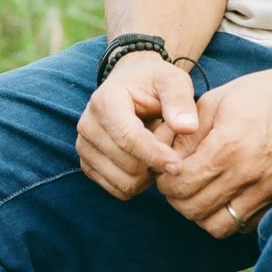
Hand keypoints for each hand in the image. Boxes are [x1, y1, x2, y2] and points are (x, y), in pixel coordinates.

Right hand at [76, 52, 197, 199]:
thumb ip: (180, 101)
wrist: (131, 85)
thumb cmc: (155, 83)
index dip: (155, 156)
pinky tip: (145, 160)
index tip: (178, 166)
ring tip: (157, 147)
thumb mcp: (173, 81)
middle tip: (168, 138)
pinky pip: (120, 191)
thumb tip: (188, 127)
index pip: (128, 139)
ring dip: (149, 173)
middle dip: (156, 160)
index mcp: (105, 102)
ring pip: (125, 183)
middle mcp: (87, 126)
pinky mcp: (88, 165)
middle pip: (129, 166)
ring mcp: (84, 148)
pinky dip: (138, 182)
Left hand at [157, 65, 271, 235]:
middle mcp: (246, 174)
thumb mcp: (214, 102)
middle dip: (178, 200)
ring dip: (201, 215)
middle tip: (179, 185)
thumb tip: (164, 161)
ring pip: (217, 226)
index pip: (180, 184)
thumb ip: (185, 135)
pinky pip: (242, 226)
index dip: (164, 182)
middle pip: (193, 210)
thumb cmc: (258, 96)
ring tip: (200, 195)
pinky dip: (227, 218)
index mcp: (227, 147)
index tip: (166, 173)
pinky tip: (224, 198)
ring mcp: (264, 191)